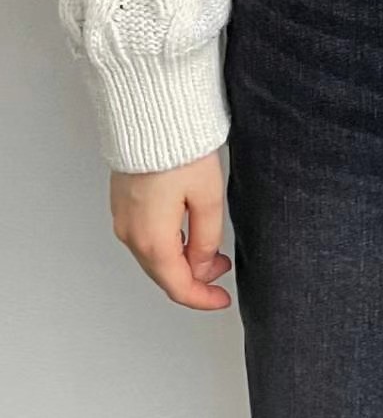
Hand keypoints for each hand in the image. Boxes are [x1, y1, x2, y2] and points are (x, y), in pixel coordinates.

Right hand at [109, 149, 231, 309]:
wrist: (149, 117)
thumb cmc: (179, 149)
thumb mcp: (207, 196)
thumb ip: (207, 237)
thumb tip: (205, 264)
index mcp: (152, 238)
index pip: (177, 285)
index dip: (202, 299)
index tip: (222, 300)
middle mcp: (131, 233)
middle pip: (163, 273)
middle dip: (195, 279)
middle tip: (224, 269)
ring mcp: (123, 218)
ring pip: (154, 256)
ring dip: (182, 260)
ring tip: (213, 251)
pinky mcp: (123, 203)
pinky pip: (145, 237)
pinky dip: (168, 244)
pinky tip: (188, 233)